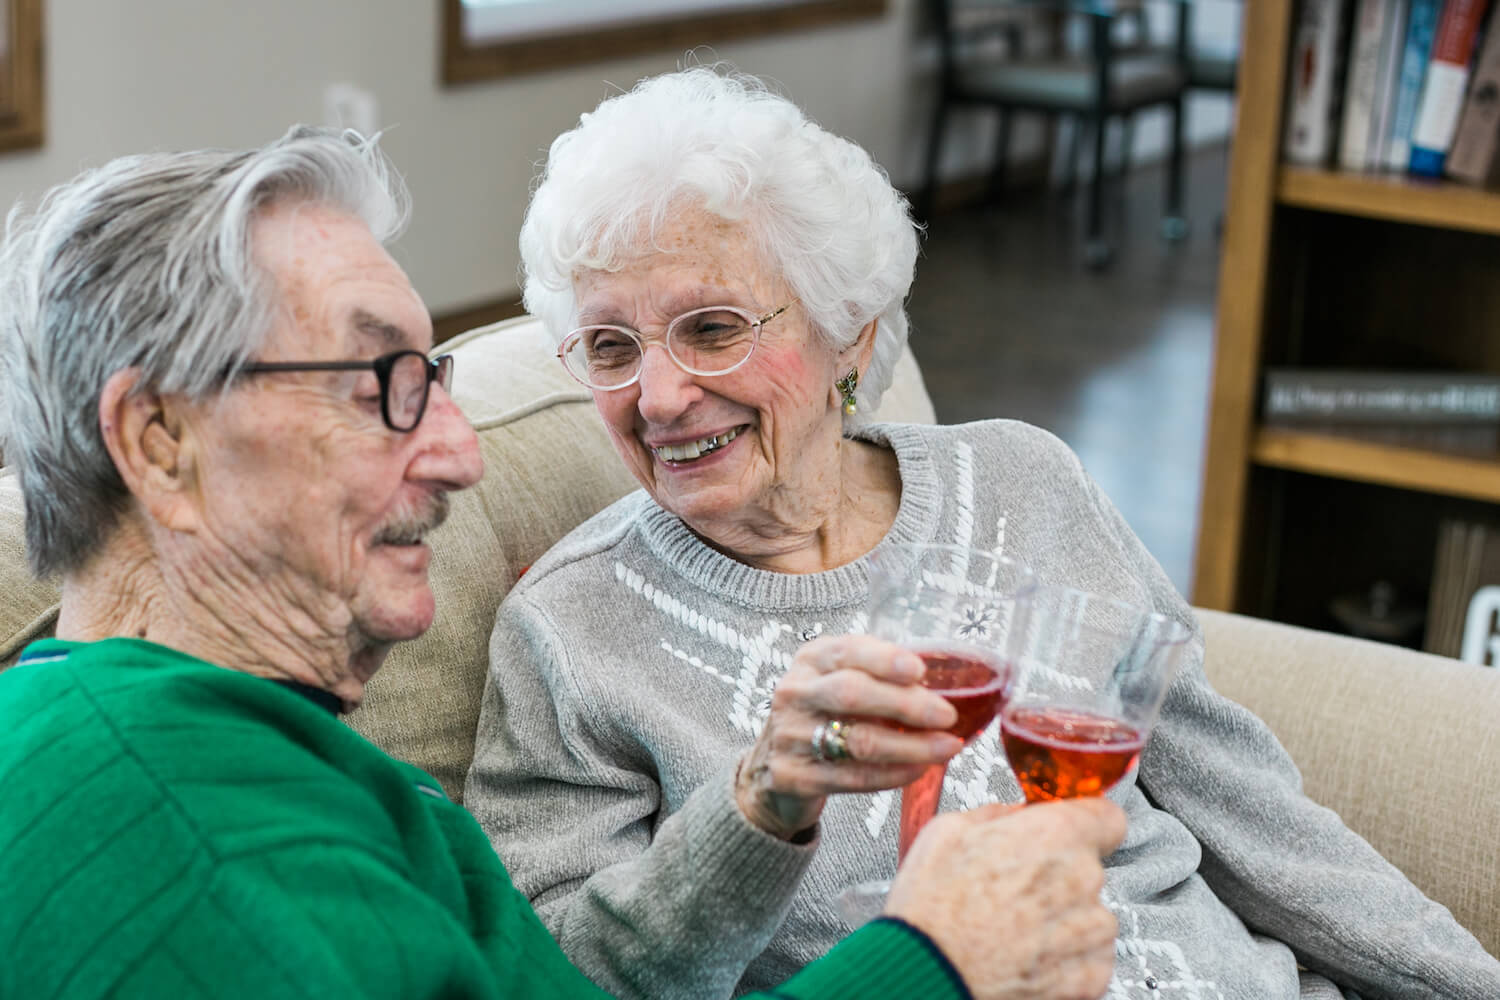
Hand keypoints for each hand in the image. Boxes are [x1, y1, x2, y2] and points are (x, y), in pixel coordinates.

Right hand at [734, 635, 962, 839]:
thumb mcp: (840, 680)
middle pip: (852, 693)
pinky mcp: (793, 776)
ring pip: (857, 740)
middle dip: (906, 704)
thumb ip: (881, 676)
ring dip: (910, 745)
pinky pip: (853, 777)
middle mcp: (795, 692)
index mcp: (811, 660)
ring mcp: (789, 735)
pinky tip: (919, 769)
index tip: (920, 670)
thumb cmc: (825, 715)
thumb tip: (948, 682)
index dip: (886, 660)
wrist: (773, 765)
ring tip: (946, 746)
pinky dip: (893, 774)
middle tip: (946, 715)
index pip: (847, 651)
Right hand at [885, 798, 1125, 999]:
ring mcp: (1090, 930)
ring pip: (1091, 913)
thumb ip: (999, 816)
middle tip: (1014, 887)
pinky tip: (1026, 953)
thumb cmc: (932, 910)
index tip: (1072, 831)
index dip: (1086, 823)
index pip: (1107, 817)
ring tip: (1015, 927)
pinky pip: (1090, 956)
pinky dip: (1065, 956)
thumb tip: (1013, 817)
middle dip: (1058, 874)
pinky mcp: (1089, 975)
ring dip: (1064, 917)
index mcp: (1053, 834)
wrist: (929, 974)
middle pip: (1089, 866)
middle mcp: (1081, 878)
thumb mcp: (949, 831)